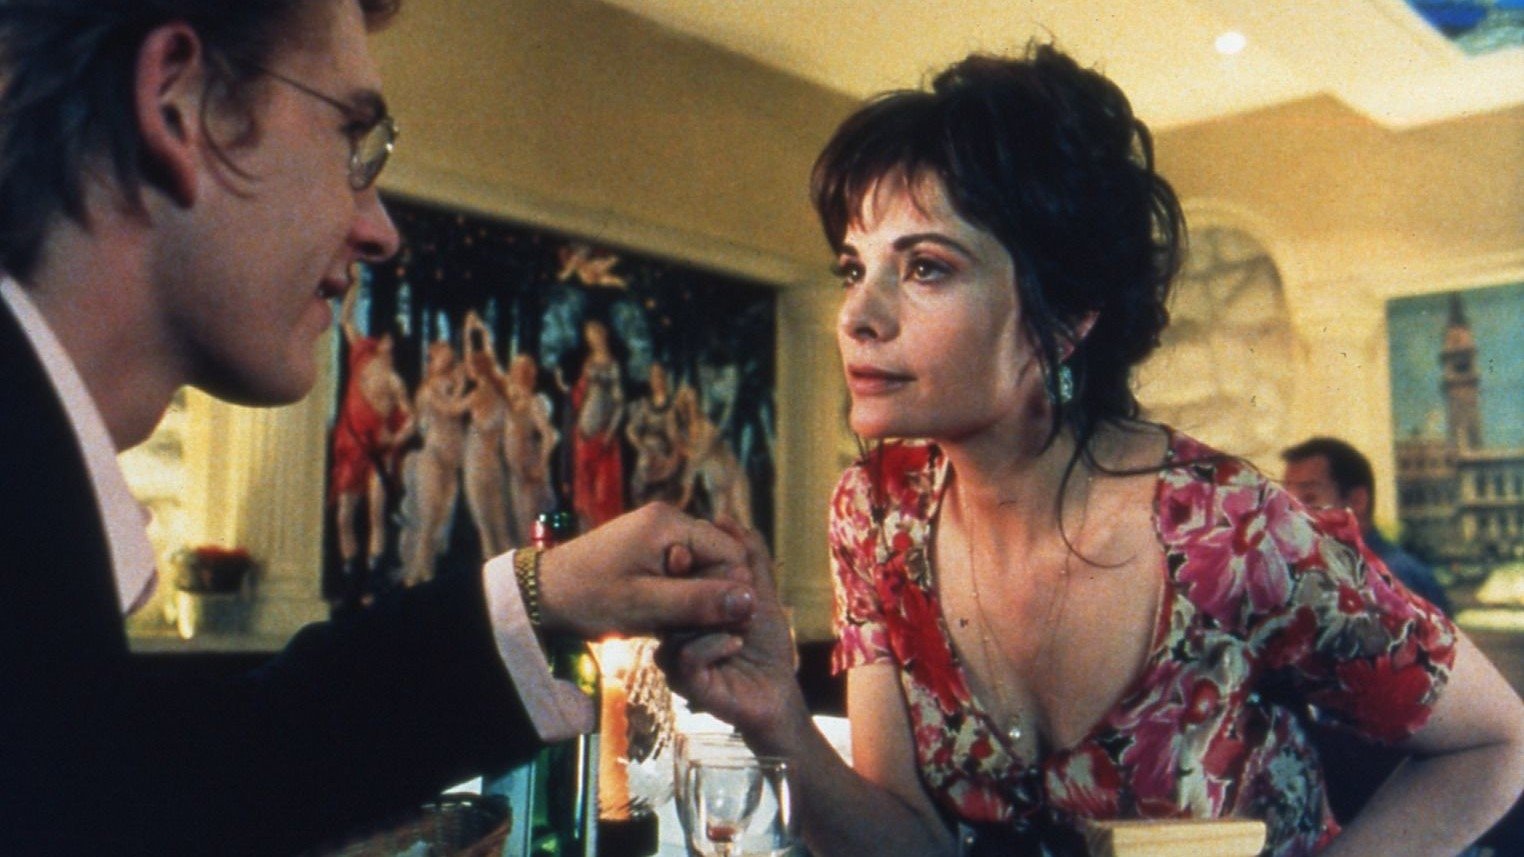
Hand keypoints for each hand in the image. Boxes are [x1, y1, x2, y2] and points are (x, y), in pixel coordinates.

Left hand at [536, 503, 755, 638]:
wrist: (541, 594)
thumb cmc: (589, 598)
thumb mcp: (646, 606)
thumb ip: (699, 602)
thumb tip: (752, 601)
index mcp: (670, 523)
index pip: (730, 553)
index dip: (734, 591)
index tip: (726, 627)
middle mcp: (668, 519)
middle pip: (718, 559)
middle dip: (714, 595)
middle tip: (694, 630)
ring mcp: (657, 532)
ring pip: (701, 568)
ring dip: (696, 598)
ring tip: (674, 625)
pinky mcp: (648, 548)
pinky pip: (682, 570)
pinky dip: (679, 594)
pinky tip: (664, 616)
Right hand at [658, 524, 805, 746]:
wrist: (777, 692)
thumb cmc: (766, 646)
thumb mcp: (759, 593)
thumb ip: (748, 556)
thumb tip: (725, 517)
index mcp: (687, 607)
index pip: (673, 576)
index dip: (686, 559)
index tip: (703, 551)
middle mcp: (674, 630)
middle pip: (669, 598)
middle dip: (700, 585)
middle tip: (732, 584)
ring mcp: (676, 657)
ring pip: (674, 626)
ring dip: (713, 618)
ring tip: (742, 621)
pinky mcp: (685, 682)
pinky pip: (685, 656)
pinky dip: (713, 644)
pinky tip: (734, 643)